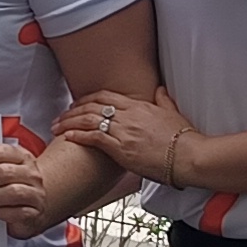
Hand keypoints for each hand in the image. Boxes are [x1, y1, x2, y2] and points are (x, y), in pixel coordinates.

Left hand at [0, 137, 54, 236]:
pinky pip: (18, 212)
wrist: (36, 204)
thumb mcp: (6, 168)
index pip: (1, 153)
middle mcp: (32, 174)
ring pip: (13, 192)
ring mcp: (36, 193)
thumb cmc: (15, 184)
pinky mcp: (35, 212)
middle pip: (5, 172)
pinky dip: (2, 212)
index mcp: (23, 157)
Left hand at [60, 88, 196, 187]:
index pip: (105, 96)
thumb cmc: (184, 139)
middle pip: (92, 106)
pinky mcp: (121, 148)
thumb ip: (163, 100)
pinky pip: (94, 138)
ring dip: (69, 123)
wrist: (189, 156)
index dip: (87, 99)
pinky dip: (78, 136)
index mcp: (139, 105)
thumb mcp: (173, 113)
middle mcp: (128, 115)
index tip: (77, 104)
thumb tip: (160, 90)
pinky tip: (68, 137)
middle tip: (61, 116)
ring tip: (57, 127)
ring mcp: (124, 130)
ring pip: (88, 120)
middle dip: (72, 111)